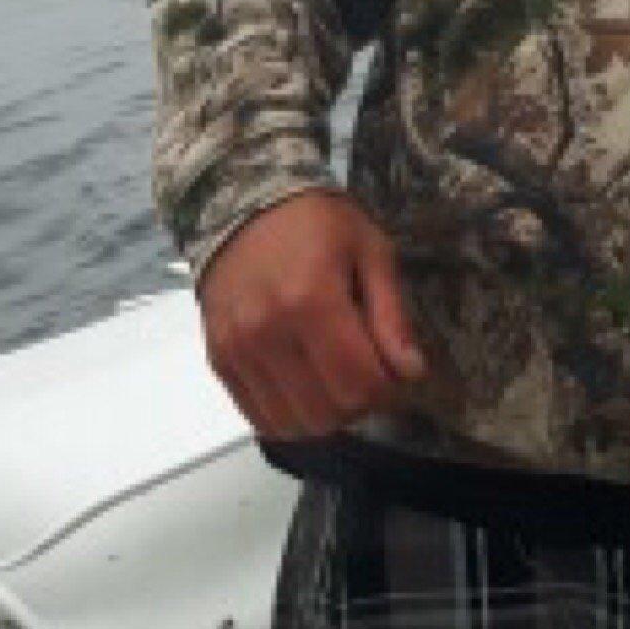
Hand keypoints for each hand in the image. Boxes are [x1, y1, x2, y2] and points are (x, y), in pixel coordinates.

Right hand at [198, 189, 426, 438]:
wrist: (245, 204)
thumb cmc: (318, 223)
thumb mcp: (371, 252)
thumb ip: (391, 316)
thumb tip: (411, 373)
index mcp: (311, 300)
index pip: (359, 383)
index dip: (390, 389)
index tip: (399, 373)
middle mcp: (267, 334)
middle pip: (328, 411)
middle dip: (362, 404)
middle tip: (372, 374)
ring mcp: (237, 352)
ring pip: (293, 424)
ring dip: (327, 415)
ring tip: (339, 380)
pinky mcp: (218, 362)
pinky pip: (258, 418)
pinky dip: (291, 416)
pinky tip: (308, 388)